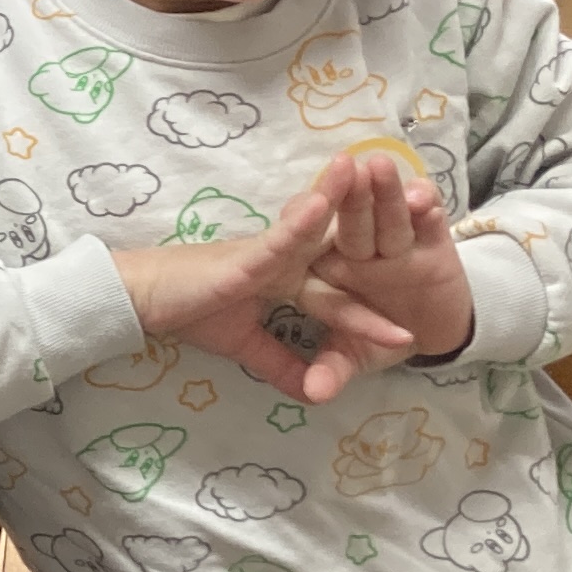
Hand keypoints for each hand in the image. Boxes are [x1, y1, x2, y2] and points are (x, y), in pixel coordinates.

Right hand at [112, 175, 410, 403]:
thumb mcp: (244, 346)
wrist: (141, 304)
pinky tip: (324, 203)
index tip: (409, 332)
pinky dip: (301, 223)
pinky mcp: (244, 256)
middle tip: (430, 218)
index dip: (371, 312)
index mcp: (285, 279)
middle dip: (380, 240)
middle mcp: (283, 260)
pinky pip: (279, 237)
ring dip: (347, 202)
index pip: (337, 296)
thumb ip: (278, 364)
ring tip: (380, 178)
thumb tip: (309, 393)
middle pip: (340, 254)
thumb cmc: (187, 315)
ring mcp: (265, 253)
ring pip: (316, 229)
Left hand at [296, 147, 475, 375]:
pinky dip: (427, 208)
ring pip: (386, 211)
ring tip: (379, 168)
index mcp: (330, 268)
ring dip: (384, 191)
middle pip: (349, 219)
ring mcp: (395, 241)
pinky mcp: (433, 239)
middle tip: (344, 169)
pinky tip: (425, 198)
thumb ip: (335, 368)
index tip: (295, 211)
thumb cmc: (383, 334)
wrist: (436, 326)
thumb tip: (314, 395)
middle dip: (348, 197)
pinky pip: (428, 219)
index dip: (303, 227)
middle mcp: (360, 248)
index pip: (312, 243)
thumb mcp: (357, 354)